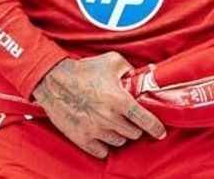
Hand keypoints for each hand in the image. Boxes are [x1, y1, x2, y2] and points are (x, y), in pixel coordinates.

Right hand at [31, 52, 165, 158]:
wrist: (54, 81)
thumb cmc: (84, 70)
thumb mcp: (112, 61)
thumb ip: (131, 69)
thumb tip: (148, 74)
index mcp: (119, 100)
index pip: (145, 120)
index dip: (156, 128)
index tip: (160, 132)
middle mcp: (109, 118)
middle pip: (133, 133)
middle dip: (134, 126)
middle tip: (127, 118)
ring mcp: (95, 130)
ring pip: (119, 142)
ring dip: (119, 135)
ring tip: (113, 123)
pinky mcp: (82, 139)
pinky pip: (102, 151)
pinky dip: (104, 145)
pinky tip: (102, 134)